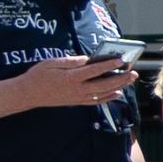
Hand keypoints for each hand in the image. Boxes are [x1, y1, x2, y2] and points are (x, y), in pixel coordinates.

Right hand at [0, 56, 133, 115]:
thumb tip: (87, 59)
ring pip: (103, 93)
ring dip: (118, 87)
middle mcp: (77, 89)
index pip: (94, 71)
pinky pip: (96, 101)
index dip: (109, 65)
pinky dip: (108, 98)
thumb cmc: (39, 75)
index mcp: (71, 78)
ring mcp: (78, 97)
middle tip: (134, 72)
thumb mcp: (52, 63)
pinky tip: (118, 94)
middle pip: (103, 84)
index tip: (121, 60)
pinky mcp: (77, 102)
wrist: (28, 94)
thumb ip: (71, 61)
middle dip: (120, 78)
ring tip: (130, 80)